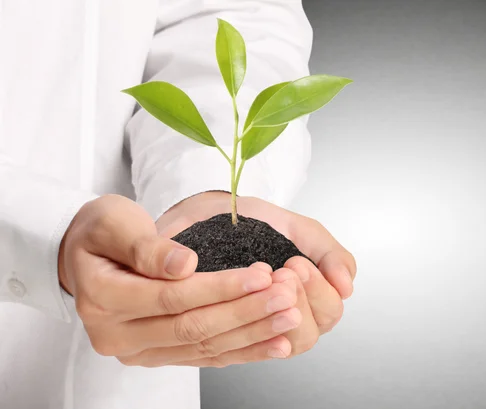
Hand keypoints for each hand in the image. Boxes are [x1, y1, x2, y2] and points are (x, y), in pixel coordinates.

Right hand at [58, 194, 302, 366]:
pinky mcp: (157, 354)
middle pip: (192, 327)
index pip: (173, 297)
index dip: (221, 287)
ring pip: (203, 346)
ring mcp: (137, 351)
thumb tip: (184, 266)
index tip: (261, 274)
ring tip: (289, 319)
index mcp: (102, 299)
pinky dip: (242, 352)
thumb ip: (146, 246)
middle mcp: (117, 336)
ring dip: (251, 334)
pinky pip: (204, 357)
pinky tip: (275, 345)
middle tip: (286, 297)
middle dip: (245, 312)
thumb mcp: (113, 224)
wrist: (82, 255)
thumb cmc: (99, 232)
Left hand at [157, 191, 356, 355]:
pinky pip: (250, 346)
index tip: (295, 263)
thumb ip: (331, 254)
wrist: (213, 215)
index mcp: (313, 295)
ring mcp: (264, 325)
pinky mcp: (236, 331)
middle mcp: (291, 315)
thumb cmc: (257, 224)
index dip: (318, 290)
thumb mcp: (302, 231)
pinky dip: (254, 330)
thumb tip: (347, 288)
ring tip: (263, 284)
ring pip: (284, 342)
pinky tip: (248, 310)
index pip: (330, 310)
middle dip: (298, 301)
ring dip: (277, 315)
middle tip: (280, 273)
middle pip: (311, 332)